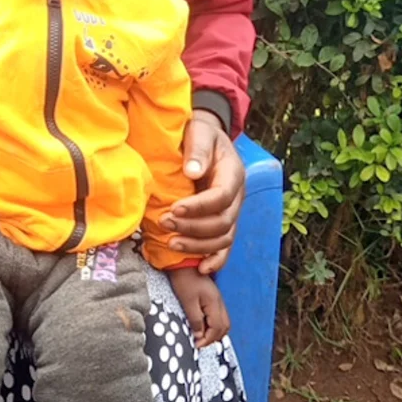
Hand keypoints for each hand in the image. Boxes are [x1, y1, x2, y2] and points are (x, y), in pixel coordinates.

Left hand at [161, 110, 244, 274]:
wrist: (207, 138)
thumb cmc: (201, 133)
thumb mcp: (199, 131)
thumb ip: (197, 149)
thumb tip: (192, 171)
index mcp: (233, 173)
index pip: (221, 197)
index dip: (198, 207)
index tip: (174, 208)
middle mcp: (237, 196)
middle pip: (222, 222)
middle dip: (192, 228)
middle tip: (164, 223)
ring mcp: (232, 211)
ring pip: (223, 239)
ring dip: (198, 246)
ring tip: (171, 243)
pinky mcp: (223, 222)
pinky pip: (225, 246)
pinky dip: (216, 260)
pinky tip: (201, 269)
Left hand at [170, 266, 229, 348]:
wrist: (184, 263)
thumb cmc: (184, 280)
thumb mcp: (187, 302)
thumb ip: (195, 320)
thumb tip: (199, 334)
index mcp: (214, 303)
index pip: (217, 328)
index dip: (207, 339)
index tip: (197, 344)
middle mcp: (219, 302)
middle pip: (224, 327)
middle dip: (213, 338)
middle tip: (200, 343)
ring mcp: (218, 300)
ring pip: (224, 322)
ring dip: (214, 332)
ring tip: (201, 337)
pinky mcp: (213, 298)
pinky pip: (219, 316)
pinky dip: (213, 325)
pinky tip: (203, 326)